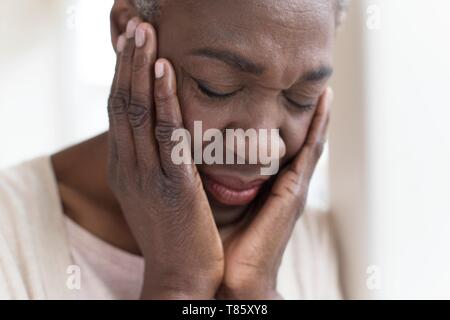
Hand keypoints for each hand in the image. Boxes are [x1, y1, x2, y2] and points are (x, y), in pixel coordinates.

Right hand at [107, 18, 223, 299]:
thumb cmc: (173, 232)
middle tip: (134, 24)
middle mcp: (130, 167)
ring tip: (144, 34)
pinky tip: (165, 72)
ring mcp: (148, 176)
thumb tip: (162, 131)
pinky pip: (167, 136)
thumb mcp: (155, 191)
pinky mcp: (173, 186)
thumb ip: (154, 160)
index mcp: (126, 167)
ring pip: (137, 113)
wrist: (180, 276)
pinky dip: (164, 101)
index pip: (119, 111)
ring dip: (140, 70)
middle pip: (122, 104)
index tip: (130, 43)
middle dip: (127, 62)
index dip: (123, 74)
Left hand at [216, 88, 332, 299]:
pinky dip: (319, 125)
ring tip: (318, 76)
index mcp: (263, 184)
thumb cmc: (218, 244)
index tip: (272, 85)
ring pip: (307, 138)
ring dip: (315, 109)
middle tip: (301, 73)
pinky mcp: (293, 192)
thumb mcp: (210, 199)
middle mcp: (282, 181)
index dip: (277, 115)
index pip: (272, 142)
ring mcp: (291, 186)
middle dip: (299, 107)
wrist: (231, 281)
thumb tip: (190, 144)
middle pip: (294, 136)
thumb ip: (208, 173)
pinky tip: (323, 101)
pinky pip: (309, 151)